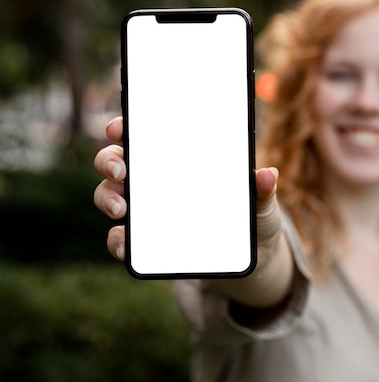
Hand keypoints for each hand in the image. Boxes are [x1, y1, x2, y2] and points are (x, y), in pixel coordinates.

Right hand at [93, 116, 282, 262]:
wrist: (250, 256)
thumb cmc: (252, 216)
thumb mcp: (260, 202)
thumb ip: (262, 190)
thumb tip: (268, 174)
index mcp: (180, 159)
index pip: (146, 134)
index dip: (127, 126)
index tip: (120, 128)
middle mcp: (155, 180)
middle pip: (116, 160)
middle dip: (109, 160)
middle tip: (121, 170)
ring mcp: (147, 210)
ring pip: (109, 194)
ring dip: (107, 198)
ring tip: (122, 209)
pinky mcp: (146, 241)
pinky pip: (121, 238)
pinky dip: (118, 241)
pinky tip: (127, 246)